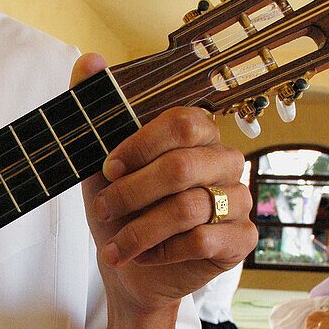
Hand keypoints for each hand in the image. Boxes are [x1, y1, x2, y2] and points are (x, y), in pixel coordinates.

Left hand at [73, 54, 255, 317]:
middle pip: (183, 167)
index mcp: (199, 135)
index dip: (142, 144)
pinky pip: (203, 240)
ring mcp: (238, 200)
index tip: (108, 168)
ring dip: (140, 229)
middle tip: (105, 209)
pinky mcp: (241, 239)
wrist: (130, 270)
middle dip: (132, 193)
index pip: (183, 122)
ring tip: (116, 245)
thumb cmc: (122, 212)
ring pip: (189, 208)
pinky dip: (164, 251)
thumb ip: (94, 108)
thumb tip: (88, 58)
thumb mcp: (98, 163)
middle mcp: (225, 161)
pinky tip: (145, 257)